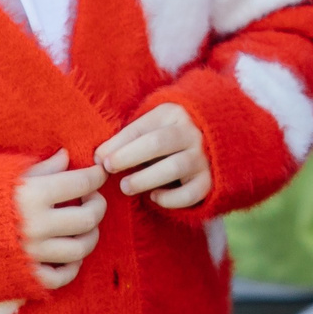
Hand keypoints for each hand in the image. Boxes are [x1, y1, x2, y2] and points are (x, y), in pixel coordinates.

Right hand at [14, 150, 106, 289]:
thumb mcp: (1, 175)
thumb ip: (40, 168)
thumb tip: (67, 157)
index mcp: (31, 195)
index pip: (82, 182)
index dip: (96, 176)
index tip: (98, 173)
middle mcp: (36, 226)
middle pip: (89, 217)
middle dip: (97, 205)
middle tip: (91, 198)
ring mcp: (32, 255)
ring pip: (81, 247)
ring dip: (89, 235)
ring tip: (82, 226)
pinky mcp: (25, 278)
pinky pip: (62, 276)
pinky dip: (72, 266)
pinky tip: (68, 254)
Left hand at [96, 103, 212, 209]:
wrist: (213, 143)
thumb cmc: (167, 138)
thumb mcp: (151, 128)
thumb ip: (127, 138)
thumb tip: (99, 157)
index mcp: (173, 114)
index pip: (141, 128)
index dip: (118, 144)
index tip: (99, 158)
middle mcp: (191, 133)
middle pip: (158, 142)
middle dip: (128, 156)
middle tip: (108, 169)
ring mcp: (203, 157)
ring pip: (174, 167)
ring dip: (145, 178)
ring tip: (125, 186)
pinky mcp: (209, 180)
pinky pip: (191, 193)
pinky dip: (171, 198)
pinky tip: (154, 197)